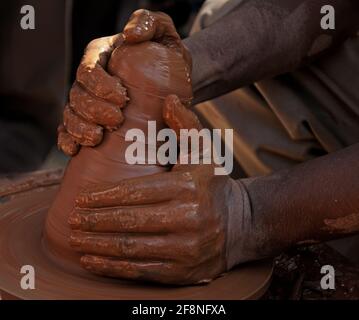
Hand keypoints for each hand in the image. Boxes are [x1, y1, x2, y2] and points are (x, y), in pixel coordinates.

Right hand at [58, 10, 190, 155]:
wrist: (172, 83)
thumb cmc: (167, 57)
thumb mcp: (164, 33)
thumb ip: (149, 23)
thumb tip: (131, 36)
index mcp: (101, 57)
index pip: (89, 70)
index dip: (99, 86)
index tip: (123, 98)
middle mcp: (91, 80)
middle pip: (77, 96)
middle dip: (93, 110)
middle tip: (117, 120)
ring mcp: (88, 102)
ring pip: (71, 115)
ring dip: (80, 129)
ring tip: (98, 138)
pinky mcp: (91, 122)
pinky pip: (69, 132)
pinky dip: (69, 141)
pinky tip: (76, 150)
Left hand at [69, 95, 251, 284]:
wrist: (241, 225)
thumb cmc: (215, 187)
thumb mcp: (205, 152)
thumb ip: (186, 125)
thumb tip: (169, 98)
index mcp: (188, 187)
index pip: (136, 192)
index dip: (104, 197)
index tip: (81, 199)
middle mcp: (188, 219)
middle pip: (129, 221)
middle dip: (95, 221)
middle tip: (73, 220)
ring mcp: (185, 249)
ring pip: (131, 248)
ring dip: (97, 245)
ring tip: (76, 240)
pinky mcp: (183, 271)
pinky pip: (141, 270)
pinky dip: (112, 268)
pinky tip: (92, 261)